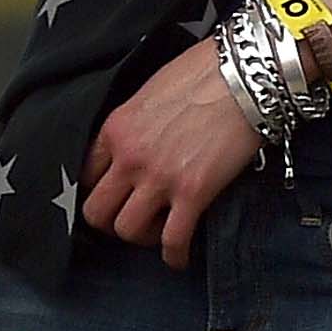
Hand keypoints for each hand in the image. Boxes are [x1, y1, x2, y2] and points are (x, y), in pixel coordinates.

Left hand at [80, 36, 260, 268]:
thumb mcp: (151, 91)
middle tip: (129, 219)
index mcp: (116, 129)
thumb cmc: (204, 73)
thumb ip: (137, 123)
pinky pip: (173, 240)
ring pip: (127, 231)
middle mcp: (129, 157)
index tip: (113, 195)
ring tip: (157, 232)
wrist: (245, 76)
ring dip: (140, 238)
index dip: (99, 189)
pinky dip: (174, 255)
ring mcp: (159, 178)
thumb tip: (142, 140)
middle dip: (110, 221)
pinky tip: (179, 257)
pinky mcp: (193, 194)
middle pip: (97, 211)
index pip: (85, 174)